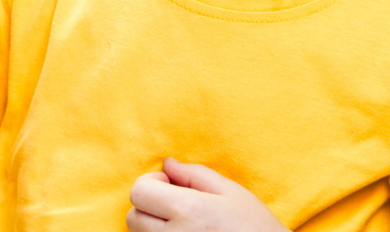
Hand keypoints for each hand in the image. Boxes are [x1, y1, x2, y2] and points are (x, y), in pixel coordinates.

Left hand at [127, 157, 287, 231]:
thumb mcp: (232, 193)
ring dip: (152, 227)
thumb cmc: (256, 228)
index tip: (169, 185)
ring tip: (182, 224)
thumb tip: (167, 163)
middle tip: (175, 206)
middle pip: (133, 217)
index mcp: (189, 211)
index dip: (151, 183)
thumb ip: (195, 175)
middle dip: (149, 206)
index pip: (138, 191)